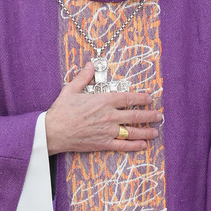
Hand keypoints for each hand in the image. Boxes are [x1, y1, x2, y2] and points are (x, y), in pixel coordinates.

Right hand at [45, 62, 161, 154]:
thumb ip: (84, 77)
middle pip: (135, 115)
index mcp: (104, 100)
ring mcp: (108, 131)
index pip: (128, 98)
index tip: (149, 99)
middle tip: (159, 116)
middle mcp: (109, 115)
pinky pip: (122, 145)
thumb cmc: (61, 110)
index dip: (142, 98)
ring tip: (155, 131)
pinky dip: (134, 146)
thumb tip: (91, 64)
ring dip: (146, 131)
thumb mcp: (71, 89)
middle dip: (149, 115)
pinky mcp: (103, 144)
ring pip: (132, 131)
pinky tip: (142, 145)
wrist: (52, 132)